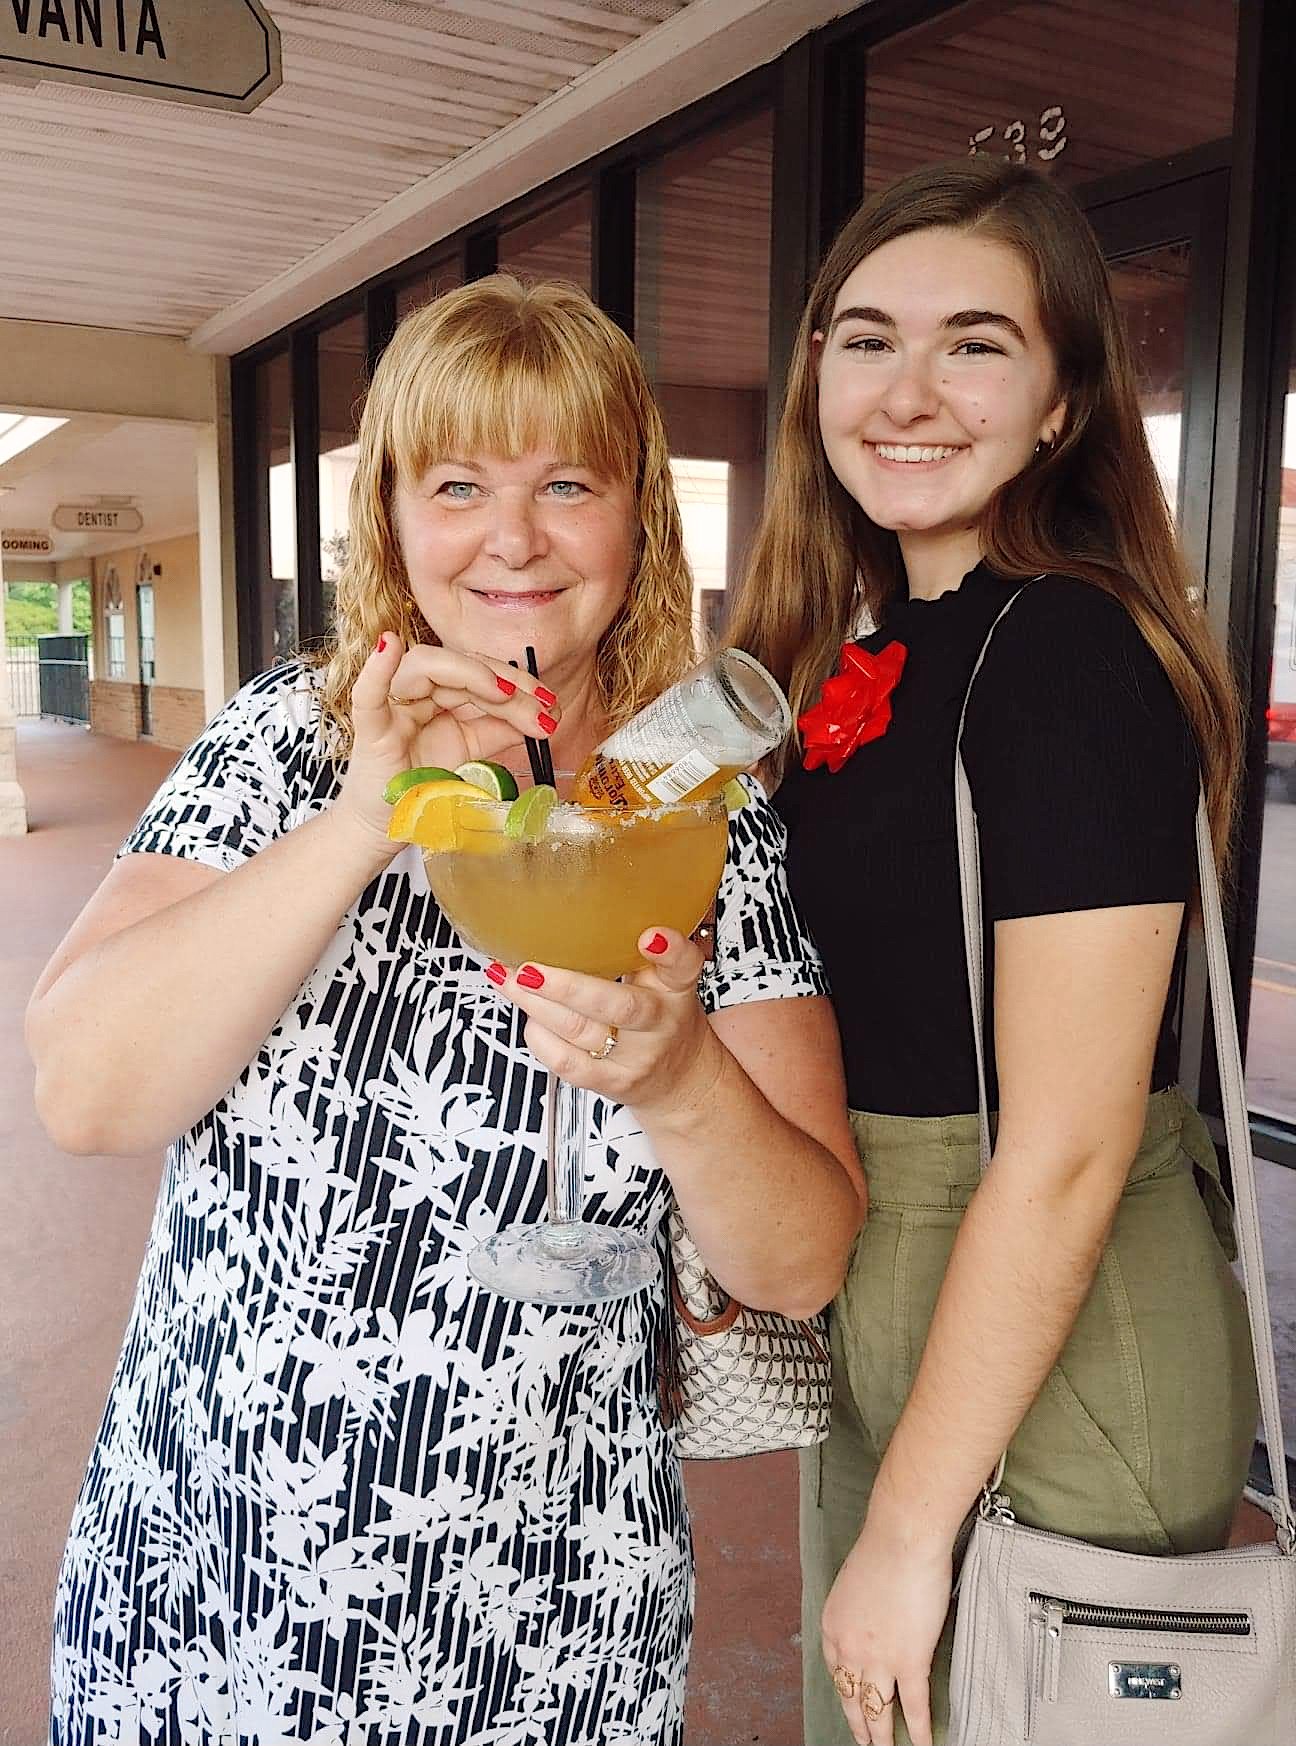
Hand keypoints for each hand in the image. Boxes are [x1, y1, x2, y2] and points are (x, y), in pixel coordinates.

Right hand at [333, 632, 560, 850]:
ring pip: (425, 667)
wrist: (388, 824)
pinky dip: (377, 671)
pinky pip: (368, 697)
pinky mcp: (370, 732)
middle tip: (543, 707)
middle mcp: (416, 692)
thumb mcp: (472, 752)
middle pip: (461, 668)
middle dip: (508, 685)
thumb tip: (544, 715)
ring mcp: (392, 708)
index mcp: (439, 694)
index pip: (481, 674)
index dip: (519, 684)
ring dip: (470, 674)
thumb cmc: (421, 785)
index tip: (551, 704)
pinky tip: (391, 647)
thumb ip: (501, 730)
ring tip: (503, 693)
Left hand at [484, 928, 720, 1113]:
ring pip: (579, 1030)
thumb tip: (576, 902)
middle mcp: (659, 1023)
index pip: (683, 966)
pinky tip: (528, 1016)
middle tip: (528, 968)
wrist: (679, 1080)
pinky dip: (539, 1036)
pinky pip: (567, 1062)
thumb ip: (632, 949)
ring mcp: (635, 1057)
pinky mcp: (611, 1082)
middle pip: (618, 1006)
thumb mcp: (665, 979)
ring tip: (507, 978)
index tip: (650, 936)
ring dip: (535, 1004)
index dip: (670, 950)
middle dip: (567, 986)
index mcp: (675, 988)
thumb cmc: (662, 1019)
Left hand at [820, 1508, 951, 1745]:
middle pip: (851, 1698)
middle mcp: (849, 1648)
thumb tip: (872, 1618)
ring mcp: (878, 1659)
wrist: (902, 1538)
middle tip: (865, 1741)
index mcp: (833, 1626)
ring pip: (878, 1711)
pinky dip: (920, 1731)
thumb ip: (859, 1608)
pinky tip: (923, 1744)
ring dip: (882, 1737)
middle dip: (858, 1725)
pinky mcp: (909, 1661)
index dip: (845, 1691)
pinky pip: (914, 1707)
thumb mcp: (854, 1583)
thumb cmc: (883, 1548)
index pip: (835, 1671)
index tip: (852, 1701)